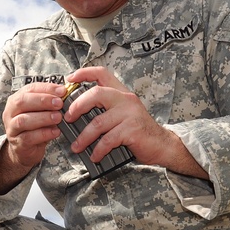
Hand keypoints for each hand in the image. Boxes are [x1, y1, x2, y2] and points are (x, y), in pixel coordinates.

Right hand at [0, 82, 64, 193]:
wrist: (25, 150)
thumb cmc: (34, 128)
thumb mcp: (41, 112)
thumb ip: (49, 103)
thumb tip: (65, 95)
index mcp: (16, 100)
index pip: (30, 89)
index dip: (46, 88)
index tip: (62, 90)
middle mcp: (10, 113)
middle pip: (22, 102)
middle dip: (42, 100)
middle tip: (59, 103)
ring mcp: (12, 128)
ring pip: (23, 120)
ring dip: (43, 117)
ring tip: (58, 117)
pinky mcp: (18, 143)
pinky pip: (29, 137)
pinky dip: (44, 133)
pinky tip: (55, 131)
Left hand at [64, 67, 206, 178]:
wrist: (161, 145)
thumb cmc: (138, 132)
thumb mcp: (122, 114)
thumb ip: (105, 110)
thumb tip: (76, 115)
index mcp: (121, 93)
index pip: (102, 73)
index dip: (84, 73)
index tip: (70, 78)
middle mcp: (126, 99)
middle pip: (96, 93)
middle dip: (77, 106)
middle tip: (67, 119)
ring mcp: (130, 114)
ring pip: (98, 122)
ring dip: (84, 137)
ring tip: (76, 147)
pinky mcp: (132, 130)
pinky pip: (108, 140)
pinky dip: (98, 150)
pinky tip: (95, 156)